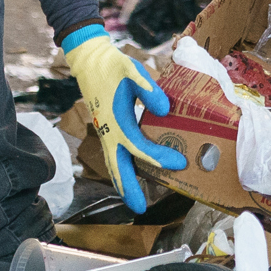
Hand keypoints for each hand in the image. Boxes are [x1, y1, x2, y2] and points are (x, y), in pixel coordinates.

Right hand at [62, 27, 185, 212]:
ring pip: (112, 164)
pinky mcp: (105, 130)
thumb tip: (165, 109)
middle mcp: (108, 131)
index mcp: (116, 120)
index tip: (179, 162)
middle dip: (128, 188)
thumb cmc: (113, 65)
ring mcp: (104, 132)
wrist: (90, 61)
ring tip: (133, 202)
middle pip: (118, 166)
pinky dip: (119, 170)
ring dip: (122, 183)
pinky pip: (112, 156)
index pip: (138, 146)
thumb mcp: (133, 71)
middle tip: (140, 209)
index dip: (159, 156)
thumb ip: (148, 89)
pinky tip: (126, 176)